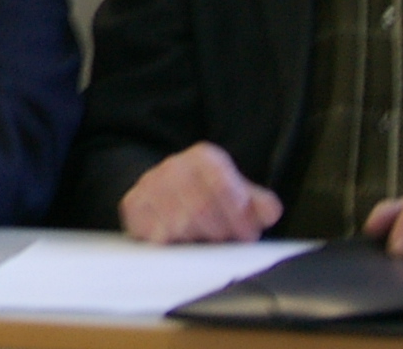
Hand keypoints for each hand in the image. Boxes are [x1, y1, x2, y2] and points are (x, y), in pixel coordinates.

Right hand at [122, 142, 283, 243]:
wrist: (170, 191)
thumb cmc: (211, 198)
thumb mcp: (240, 197)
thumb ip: (260, 205)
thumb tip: (269, 210)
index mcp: (205, 158)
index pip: (222, 184)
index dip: (238, 215)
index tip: (246, 233)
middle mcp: (175, 165)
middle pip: (200, 207)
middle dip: (218, 232)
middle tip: (225, 242)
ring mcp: (150, 183)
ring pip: (175, 222)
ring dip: (195, 240)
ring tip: (203, 244)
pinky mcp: (133, 204)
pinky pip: (149, 229)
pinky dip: (167, 242)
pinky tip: (178, 244)